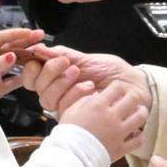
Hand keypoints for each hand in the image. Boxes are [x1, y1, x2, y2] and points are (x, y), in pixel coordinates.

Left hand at [0, 27, 45, 105]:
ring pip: (15, 63)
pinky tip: (32, 74)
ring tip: (40, 54)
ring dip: (27, 58)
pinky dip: (24, 78)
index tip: (29, 32)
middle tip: (40, 37)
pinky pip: (14, 81)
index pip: (1, 38)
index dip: (16, 34)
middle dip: (26, 41)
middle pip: (11, 47)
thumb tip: (11, 56)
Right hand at [21, 44, 149, 114]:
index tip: (42, 56)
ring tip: (82, 76)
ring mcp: (68, 107)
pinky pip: (66, 110)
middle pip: (38, 88)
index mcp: (57, 78)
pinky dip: (77, 97)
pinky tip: (93, 91)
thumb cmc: (111, 72)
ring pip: (48, 100)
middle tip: (68, 64)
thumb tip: (38, 47)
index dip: (32, 69)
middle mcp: (59, 94)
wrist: (133, 86)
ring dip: (62, 85)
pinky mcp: (79, 118)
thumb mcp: (86, 59)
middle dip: (50, 73)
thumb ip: (62, 54)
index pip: (32, 77)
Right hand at [60, 82, 148, 160]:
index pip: (117, 87)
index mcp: (98, 105)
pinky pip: (138, 140)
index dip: (118, 87)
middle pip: (133, 99)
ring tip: (139, 112)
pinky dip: (138, 135)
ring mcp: (118, 133)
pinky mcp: (121, 148)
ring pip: (141, 117)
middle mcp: (111, 117)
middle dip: (133, 96)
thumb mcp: (71, 111)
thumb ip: (85, 100)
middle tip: (131, 99)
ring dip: (141, 112)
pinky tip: (134, 133)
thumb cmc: (67, 133)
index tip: (117, 90)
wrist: (69, 157)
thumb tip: (98, 95)